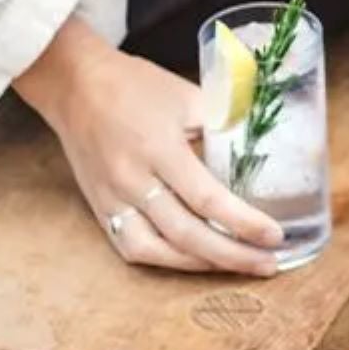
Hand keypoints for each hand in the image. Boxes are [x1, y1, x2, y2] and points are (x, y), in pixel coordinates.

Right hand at [15, 19, 284, 274]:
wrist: (73, 84)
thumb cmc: (135, 86)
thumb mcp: (188, 97)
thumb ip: (223, 128)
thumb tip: (264, 153)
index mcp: (157, 149)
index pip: (207, 199)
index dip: (244, 223)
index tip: (275, 236)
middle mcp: (131, 181)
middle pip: (186, 235)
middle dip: (232, 256)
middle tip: (268, 264)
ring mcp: (111, 199)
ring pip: (156, 251)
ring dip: (201, 265)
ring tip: (238, 265)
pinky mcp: (99, 208)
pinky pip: (131, 248)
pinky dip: (165, 260)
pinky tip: (195, 261)